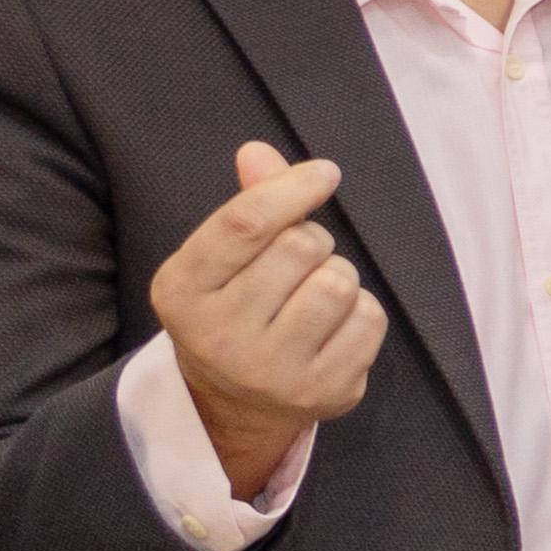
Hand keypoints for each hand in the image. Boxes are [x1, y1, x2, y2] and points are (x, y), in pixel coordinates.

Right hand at [144, 138, 389, 495]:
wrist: (235, 399)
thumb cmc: (235, 307)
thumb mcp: (221, 258)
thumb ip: (246, 204)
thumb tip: (258, 151)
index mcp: (181, 290)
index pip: (245, 222)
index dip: (291, 187)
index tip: (324, 173)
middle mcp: (218, 335)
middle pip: (300, 246)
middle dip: (312, 240)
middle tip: (300, 261)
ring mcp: (270, 370)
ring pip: (339, 282)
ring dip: (339, 275)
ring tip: (314, 294)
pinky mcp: (322, 393)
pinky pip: (369, 318)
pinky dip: (362, 311)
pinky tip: (334, 327)